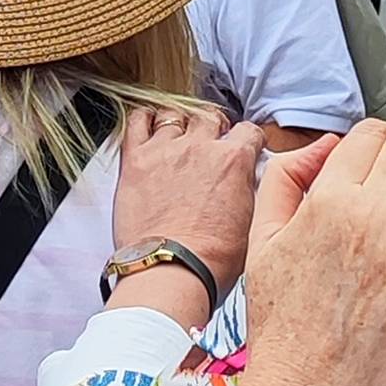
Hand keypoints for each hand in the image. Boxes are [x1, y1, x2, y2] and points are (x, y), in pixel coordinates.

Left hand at [109, 106, 263, 326]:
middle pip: (209, 117)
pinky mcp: (136, 158)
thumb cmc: (210, 260)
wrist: (171, 271)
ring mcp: (166, 149)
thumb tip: (246, 181)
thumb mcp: (250, 224)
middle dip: (213, 127)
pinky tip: (147, 126)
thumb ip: (247, 190)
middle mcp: (200, 147)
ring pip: (174, 114)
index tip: (244, 144)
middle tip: (209, 143)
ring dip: (179, 123)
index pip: (248, 131)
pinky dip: (143, 119)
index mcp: (233, 161)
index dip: (248, 139)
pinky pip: (137, 120)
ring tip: (177, 137)